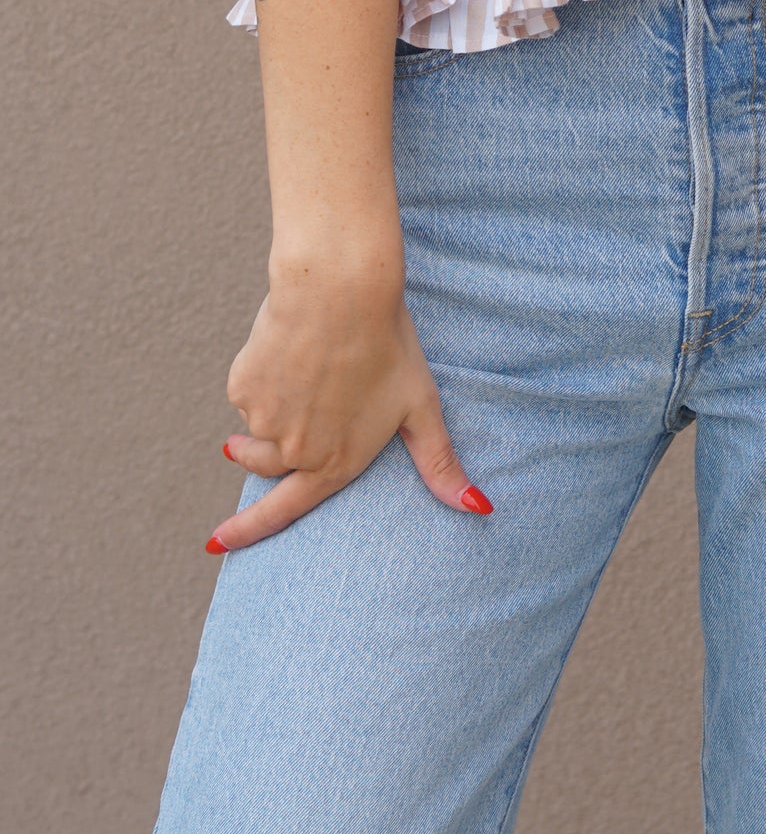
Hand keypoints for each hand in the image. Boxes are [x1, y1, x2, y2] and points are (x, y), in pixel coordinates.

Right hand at [210, 265, 489, 551]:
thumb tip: (480, 509)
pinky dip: (264, 375)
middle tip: (283, 418)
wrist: (340, 290)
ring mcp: (262, 421)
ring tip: (306, 368)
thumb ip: (439, 463)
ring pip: (258, 424)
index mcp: (334, 463)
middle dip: (263, 454)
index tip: (217, 543)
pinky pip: (249, 390)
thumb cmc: (388, 346)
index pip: (285, 511)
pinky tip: (289, 349)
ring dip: (275, 407)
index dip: (249, 531)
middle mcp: (293, 452)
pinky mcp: (243, 387)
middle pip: (267, 464)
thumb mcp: (421, 406)